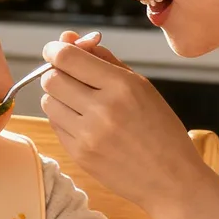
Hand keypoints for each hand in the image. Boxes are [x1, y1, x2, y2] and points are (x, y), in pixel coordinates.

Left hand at [40, 30, 205, 213]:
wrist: (171, 179)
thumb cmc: (160, 129)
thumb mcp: (141, 86)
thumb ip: (103, 59)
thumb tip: (67, 39)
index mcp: (122, 86)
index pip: (67, 57)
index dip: (55, 49)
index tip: (56, 50)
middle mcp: (102, 110)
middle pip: (50, 78)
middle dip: (55, 72)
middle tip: (70, 77)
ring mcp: (88, 135)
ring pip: (47, 101)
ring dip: (57, 97)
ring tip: (80, 103)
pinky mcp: (79, 155)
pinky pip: (55, 125)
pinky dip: (63, 119)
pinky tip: (85, 123)